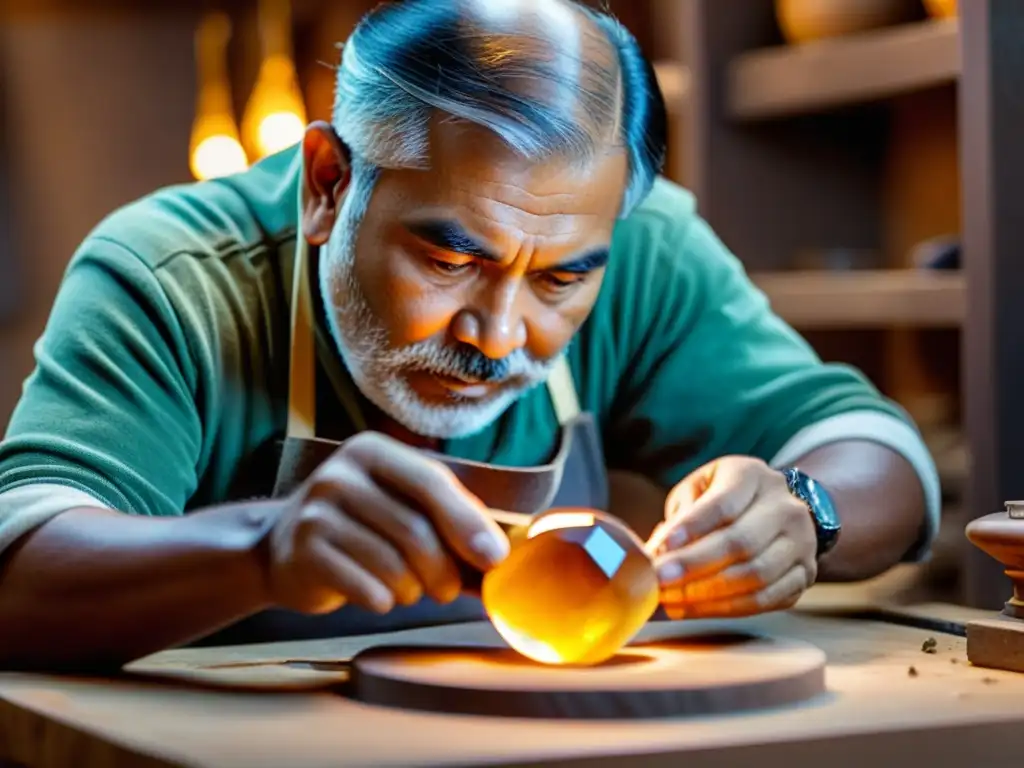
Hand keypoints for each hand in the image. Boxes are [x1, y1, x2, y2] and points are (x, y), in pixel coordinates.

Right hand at [266, 432, 509, 614]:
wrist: (282, 549)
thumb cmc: (362, 526)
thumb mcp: (400, 503)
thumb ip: (447, 516)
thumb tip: (501, 552)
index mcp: (374, 452)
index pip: (432, 483)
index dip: (468, 522)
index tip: (495, 558)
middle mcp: (341, 474)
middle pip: (414, 530)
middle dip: (442, 570)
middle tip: (447, 589)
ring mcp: (316, 511)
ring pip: (392, 564)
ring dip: (412, 589)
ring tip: (409, 589)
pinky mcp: (302, 552)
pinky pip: (365, 588)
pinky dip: (383, 600)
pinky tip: (377, 594)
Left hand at [646, 456, 816, 618]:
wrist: (779, 509)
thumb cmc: (726, 498)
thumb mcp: (699, 489)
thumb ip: (680, 516)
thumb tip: (657, 552)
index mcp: (752, 476)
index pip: (722, 504)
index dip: (690, 529)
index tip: (659, 549)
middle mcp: (785, 507)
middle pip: (739, 542)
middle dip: (693, 566)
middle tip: (659, 581)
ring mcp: (801, 542)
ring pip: (754, 576)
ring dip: (707, 594)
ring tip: (671, 600)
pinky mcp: (805, 574)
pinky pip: (765, 599)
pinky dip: (725, 609)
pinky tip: (693, 609)